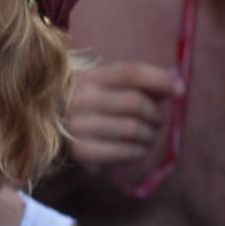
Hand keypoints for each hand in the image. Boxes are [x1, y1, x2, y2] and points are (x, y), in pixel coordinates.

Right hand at [66, 61, 180, 170]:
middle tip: (157, 123)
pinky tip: (135, 152)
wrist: (46, 148)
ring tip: (147, 139)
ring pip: (134, 128)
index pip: (129, 72)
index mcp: (83, 79)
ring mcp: (77, 126)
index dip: (159, 79)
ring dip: (149, 136)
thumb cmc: (81, 116)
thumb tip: (174, 81)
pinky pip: (126, 151)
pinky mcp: (80, 152)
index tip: (179, 89)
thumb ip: (131, 84)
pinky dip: (138, 153)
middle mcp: (78, 99)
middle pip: (136, 102)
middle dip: (155, 114)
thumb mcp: (98, 92)